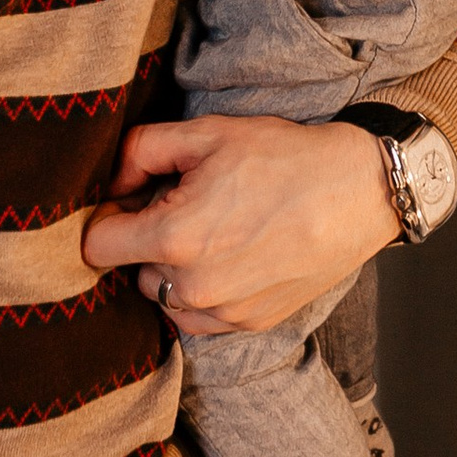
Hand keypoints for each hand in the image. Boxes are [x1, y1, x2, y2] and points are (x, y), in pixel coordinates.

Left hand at [85, 110, 398, 334]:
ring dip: (174, 270)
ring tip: (217, 232)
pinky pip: (199, 315)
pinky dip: (205, 291)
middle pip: (131, 271)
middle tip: (188, 207)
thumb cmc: (287, 157)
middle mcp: (194, 285)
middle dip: (147, 241)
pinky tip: (236, 256)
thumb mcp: (209, 132)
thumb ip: (141, 150)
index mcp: (175, 236)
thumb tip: (112, 183)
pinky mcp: (249, 323)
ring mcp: (223, 311)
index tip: (133, 202)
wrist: (360, 190)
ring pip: (165, 296)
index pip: (96, 246)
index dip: (108, 218)